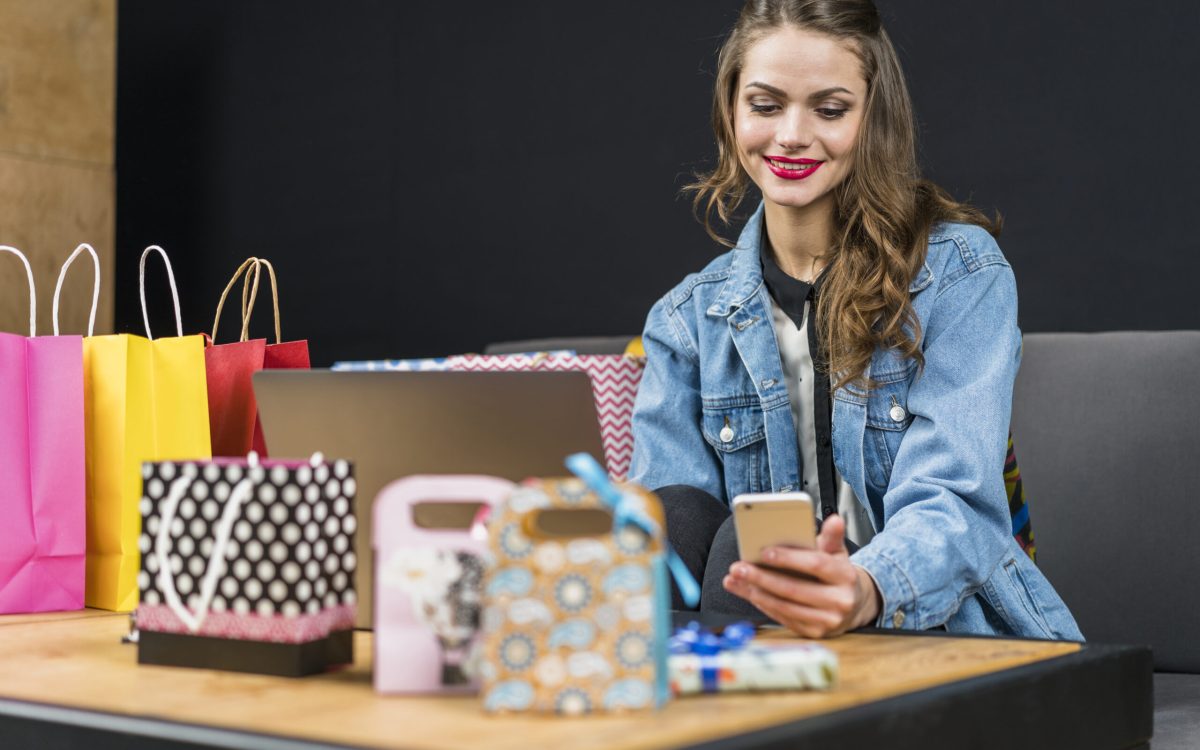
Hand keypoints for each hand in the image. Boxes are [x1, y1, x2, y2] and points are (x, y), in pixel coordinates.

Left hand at [722, 514, 881, 637]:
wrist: (853, 605)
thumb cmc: (837, 573)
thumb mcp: (837, 553)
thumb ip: (832, 537)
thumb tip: (835, 520)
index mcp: (846, 576)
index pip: (816, 565)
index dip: (789, 558)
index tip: (764, 552)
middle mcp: (839, 602)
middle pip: (794, 589)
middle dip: (762, 578)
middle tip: (739, 568)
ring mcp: (827, 621)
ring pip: (785, 607)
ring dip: (756, 593)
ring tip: (736, 580)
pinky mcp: (814, 633)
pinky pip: (783, 618)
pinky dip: (763, 604)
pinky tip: (748, 592)